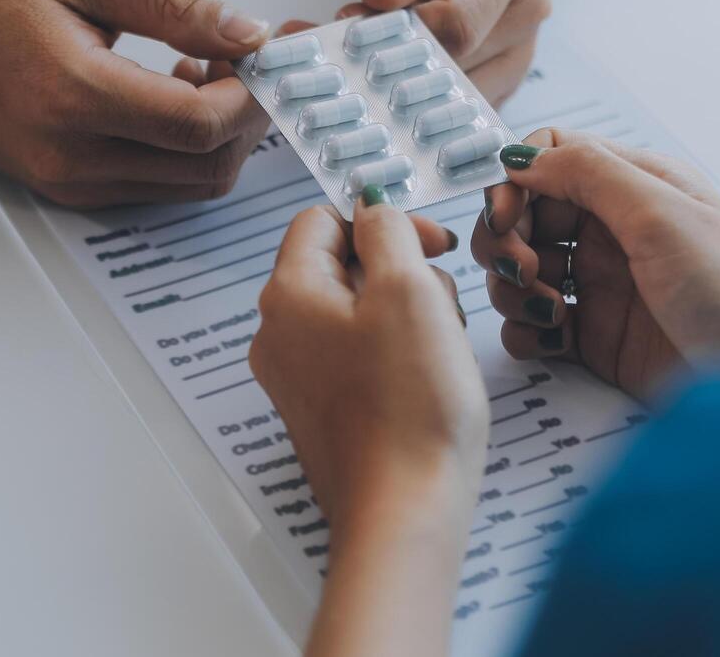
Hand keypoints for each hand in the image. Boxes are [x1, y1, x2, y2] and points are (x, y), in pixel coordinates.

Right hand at [0, 0, 273, 206]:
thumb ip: (174, 4)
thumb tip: (248, 32)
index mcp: (73, 93)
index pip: (198, 124)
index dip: (249, 94)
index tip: (259, 53)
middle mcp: (73, 154)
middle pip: (207, 166)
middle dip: (246, 117)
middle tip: (242, 61)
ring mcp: (73, 182)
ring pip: (191, 185)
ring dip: (220, 136)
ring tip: (201, 72)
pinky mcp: (74, 192)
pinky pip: (161, 187)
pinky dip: (187, 150)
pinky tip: (170, 96)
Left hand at [251, 194, 486, 656]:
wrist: (404, 510)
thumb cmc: (409, 406)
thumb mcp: (408, 288)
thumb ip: (387, 231)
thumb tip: (371, 208)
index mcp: (288, 295)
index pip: (322, 219)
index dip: (381, 222)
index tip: (429, 244)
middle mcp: (280, 335)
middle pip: (342, 267)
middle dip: (401, 273)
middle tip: (440, 303)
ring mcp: (300, 378)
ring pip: (358, 313)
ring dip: (407, 315)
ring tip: (439, 349)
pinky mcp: (326, 414)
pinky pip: (361, 358)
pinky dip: (400, 356)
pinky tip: (429, 381)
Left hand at [340, 0, 550, 103]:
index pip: (458, 23)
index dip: (400, 37)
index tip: (351, 28)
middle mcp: (526, 9)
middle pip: (455, 64)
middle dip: (393, 64)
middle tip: (337, 48)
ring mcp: (520, 49)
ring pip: (455, 97)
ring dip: (398, 87)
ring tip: (350, 57)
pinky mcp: (505, 77)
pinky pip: (457, 107)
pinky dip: (413, 100)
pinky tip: (376, 76)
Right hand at [473, 130, 719, 401]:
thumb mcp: (663, 214)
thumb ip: (589, 173)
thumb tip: (521, 156)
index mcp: (634, 184)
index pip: (549, 158)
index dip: (515, 183)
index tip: (507, 217)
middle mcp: (613, 229)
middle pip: (524, 215)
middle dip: (507, 240)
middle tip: (524, 271)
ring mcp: (602, 284)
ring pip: (521, 269)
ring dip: (514, 288)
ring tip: (549, 311)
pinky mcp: (596, 337)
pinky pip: (533, 323)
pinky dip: (525, 330)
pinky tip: (551, 339)